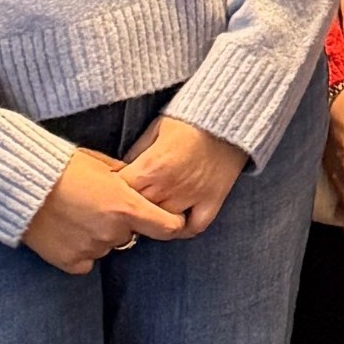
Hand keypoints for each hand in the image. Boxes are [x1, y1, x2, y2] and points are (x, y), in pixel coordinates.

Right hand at [21, 148, 185, 273]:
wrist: (21, 184)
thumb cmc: (63, 167)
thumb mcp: (102, 164)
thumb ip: (127, 180)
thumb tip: (140, 187)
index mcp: (126, 206)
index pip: (169, 228)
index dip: (171, 223)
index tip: (166, 218)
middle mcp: (113, 232)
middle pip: (131, 234)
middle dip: (123, 223)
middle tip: (100, 207)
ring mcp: (91, 249)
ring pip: (107, 245)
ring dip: (99, 235)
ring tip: (77, 214)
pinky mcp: (70, 262)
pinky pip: (86, 260)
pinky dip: (80, 249)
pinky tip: (66, 231)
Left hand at [117, 116, 249, 235]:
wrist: (229, 115)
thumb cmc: (189, 119)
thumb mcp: (154, 129)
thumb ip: (136, 153)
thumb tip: (120, 172)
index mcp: (149, 168)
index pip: (120, 194)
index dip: (114, 193)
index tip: (114, 192)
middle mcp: (168, 187)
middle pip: (139, 213)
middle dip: (133, 209)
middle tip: (132, 203)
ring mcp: (192, 197)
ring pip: (163, 223)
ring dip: (156, 219)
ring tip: (151, 211)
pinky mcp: (213, 201)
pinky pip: (194, 227)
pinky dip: (184, 228)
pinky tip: (177, 220)